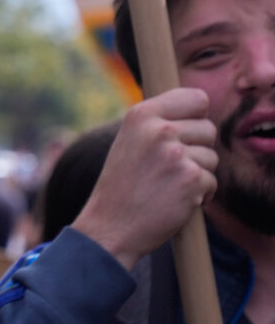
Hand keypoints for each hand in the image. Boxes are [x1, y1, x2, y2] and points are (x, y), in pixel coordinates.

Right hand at [71, 88, 218, 270]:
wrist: (110, 225)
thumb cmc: (122, 185)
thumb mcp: (130, 140)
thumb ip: (160, 122)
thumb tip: (199, 109)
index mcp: (140, 114)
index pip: (196, 98)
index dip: (196, 116)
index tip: (184, 132)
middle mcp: (158, 129)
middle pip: (208, 129)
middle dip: (198, 149)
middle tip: (170, 167)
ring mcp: (176, 154)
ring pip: (212, 157)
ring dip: (198, 174)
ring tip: (169, 185)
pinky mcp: (191, 179)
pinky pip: (213, 181)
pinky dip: (200, 195)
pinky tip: (175, 200)